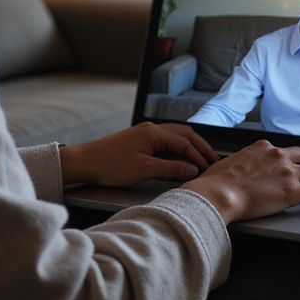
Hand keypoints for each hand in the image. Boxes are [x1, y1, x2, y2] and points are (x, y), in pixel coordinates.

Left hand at [59, 122, 219, 186]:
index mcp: (154, 133)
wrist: (85, 162)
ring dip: (189, 147)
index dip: (199, 156)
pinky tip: (180, 159)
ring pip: (174, 137)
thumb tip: (192, 170)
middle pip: (183, 134)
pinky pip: (164, 142)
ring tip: (201, 159)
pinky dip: (177, 149)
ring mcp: (144, 134)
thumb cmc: (111, 165)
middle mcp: (151, 129)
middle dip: (199, 147)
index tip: (209, 169)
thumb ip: (171, 169)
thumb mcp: (144, 170)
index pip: (185, 142)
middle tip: (213, 160)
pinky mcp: (139, 141)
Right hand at [183, 141, 299, 224]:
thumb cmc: (218, 182)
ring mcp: (287, 172)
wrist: (219, 193)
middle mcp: (278, 156)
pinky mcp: (293, 191)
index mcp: (263, 148)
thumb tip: (237, 170)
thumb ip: (241, 163)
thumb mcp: (230, 163)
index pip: (287, 150)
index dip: (298, 158)